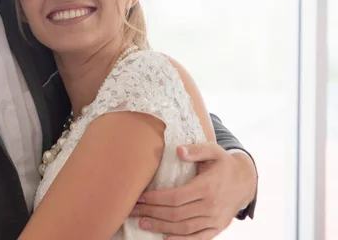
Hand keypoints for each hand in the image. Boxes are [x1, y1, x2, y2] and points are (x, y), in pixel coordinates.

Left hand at [130, 142, 256, 239]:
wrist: (247, 180)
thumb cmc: (224, 163)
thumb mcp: (213, 150)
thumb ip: (196, 150)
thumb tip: (178, 150)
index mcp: (206, 187)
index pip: (175, 197)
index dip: (155, 199)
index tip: (139, 197)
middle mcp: (210, 206)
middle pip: (176, 214)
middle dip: (152, 213)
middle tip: (133, 211)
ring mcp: (215, 219)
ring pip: (184, 228)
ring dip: (161, 228)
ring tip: (143, 223)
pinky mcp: (218, 228)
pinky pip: (199, 238)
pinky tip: (165, 239)